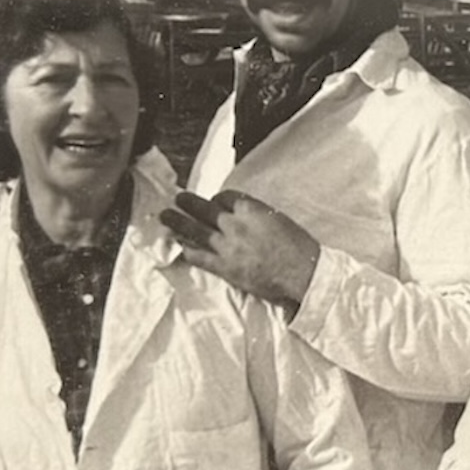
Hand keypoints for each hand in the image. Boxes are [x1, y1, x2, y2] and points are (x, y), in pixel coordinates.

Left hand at [160, 191, 320, 307]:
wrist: (302, 272)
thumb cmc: (297, 246)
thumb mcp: (277, 219)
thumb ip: (256, 215)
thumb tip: (242, 215)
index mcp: (251, 209)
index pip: (224, 196)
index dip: (216, 199)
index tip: (214, 202)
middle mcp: (235, 224)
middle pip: (205, 209)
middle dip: (189, 202)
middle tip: (178, 198)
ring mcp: (227, 246)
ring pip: (196, 230)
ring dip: (178, 222)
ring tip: (166, 216)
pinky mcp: (225, 267)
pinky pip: (199, 256)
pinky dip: (187, 249)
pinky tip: (180, 246)